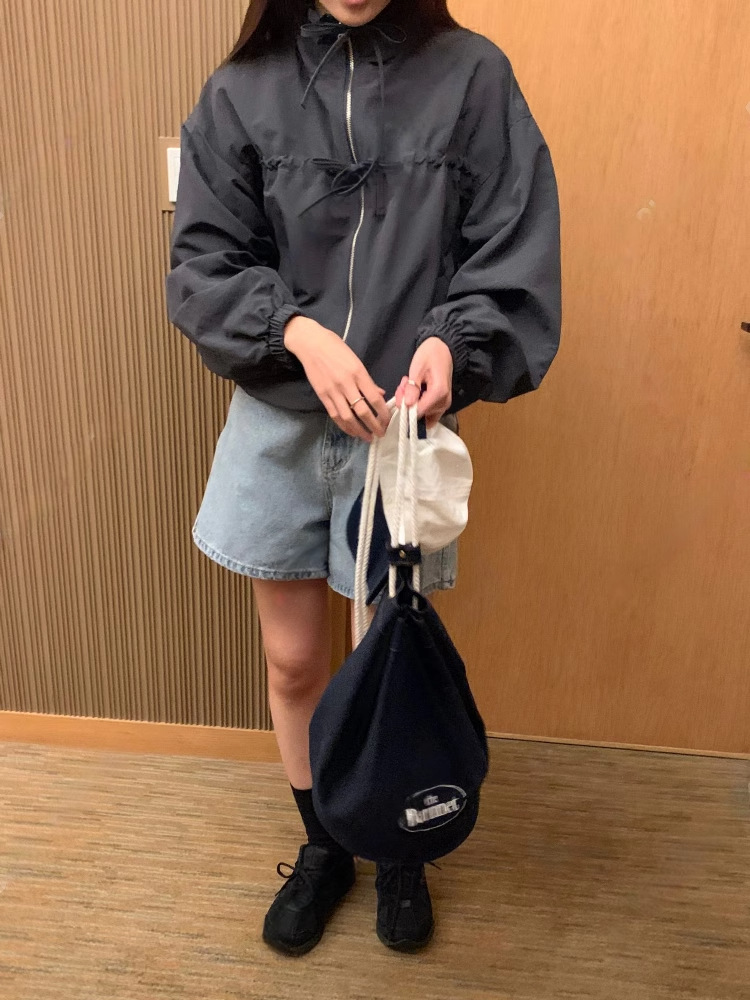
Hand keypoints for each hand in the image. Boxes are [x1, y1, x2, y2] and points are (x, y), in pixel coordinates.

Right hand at [284, 316, 390, 442]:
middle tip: (381, 434)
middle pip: (362, 411)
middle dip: (374, 426)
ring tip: (367, 437)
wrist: (310, 343)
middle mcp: (346, 384)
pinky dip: (344, 426)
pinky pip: (335, 415)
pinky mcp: (322, 396)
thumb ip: (368, 380)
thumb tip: (380, 394)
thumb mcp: (356, 360)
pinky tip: (351, 431)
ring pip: (348, 417)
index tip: (388, 421)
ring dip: (359, 430)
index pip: (374, 398)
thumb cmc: (336, 348)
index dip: (383, 413)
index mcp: (358, 373)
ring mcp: (333, 391)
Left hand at [395, 336, 453, 429]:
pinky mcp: (441, 404)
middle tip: (404, 385)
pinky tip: (415, 391)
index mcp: (439, 393)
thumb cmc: (430, 355)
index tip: (401, 391)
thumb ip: (412, 388)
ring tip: (409, 385)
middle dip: (408, 401)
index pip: (418, 412)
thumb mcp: (417, 368)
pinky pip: (426, 411)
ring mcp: (443, 405)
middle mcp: (443, 403)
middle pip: (420, 413)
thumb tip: (407, 405)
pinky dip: (418, 403)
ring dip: (412, 401)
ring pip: (421, 413)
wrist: (443, 349)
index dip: (406, 405)